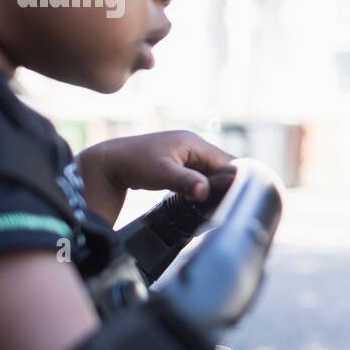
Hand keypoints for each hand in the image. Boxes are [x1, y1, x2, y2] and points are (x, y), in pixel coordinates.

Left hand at [77, 130, 232, 224]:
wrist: (107, 163)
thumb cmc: (134, 163)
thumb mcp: (162, 173)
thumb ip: (186, 181)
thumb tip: (206, 191)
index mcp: (193, 143)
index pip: (226, 161)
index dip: (235, 178)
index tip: (242, 198)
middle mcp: (192, 146)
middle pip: (220, 166)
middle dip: (227, 184)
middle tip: (234, 206)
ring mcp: (184, 154)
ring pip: (209, 172)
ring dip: (215, 187)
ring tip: (223, 206)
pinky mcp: (177, 164)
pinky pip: (198, 176)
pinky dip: (203, 187)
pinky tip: (205, 201)